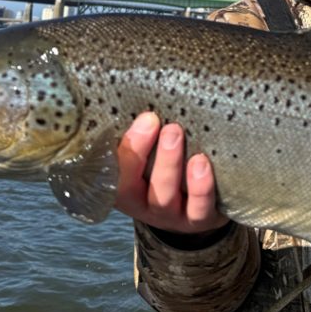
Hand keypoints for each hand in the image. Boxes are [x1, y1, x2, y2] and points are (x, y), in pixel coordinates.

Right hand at [115, 111, 229, 234]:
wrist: (202, 205)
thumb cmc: (169, 167)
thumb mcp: (150, 154)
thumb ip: (143, 132)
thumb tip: (142, 90)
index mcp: (121, 186)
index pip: (108, 171)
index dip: (120, 146)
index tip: (139, 117)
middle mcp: (141, 205)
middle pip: (130, 186)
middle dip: (139, 152)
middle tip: (153, 120)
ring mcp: (169, 217)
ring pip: (162, 198)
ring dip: (168, 164)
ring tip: (175, 133)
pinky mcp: (198, 221)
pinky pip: (197, 209)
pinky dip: (199, 187)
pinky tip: (202, 162)